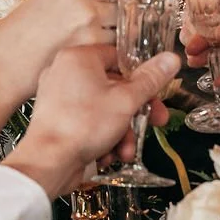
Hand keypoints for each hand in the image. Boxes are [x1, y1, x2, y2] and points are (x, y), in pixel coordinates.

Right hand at [0, 0, 145, 131]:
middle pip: (128, 7)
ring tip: (123, 41)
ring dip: (127, 37)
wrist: (3, 62)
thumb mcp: (47, 0)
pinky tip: (111, 57)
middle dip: (135, 13)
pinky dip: (117, 55)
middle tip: (141, 15)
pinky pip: (114, 53)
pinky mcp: (89, 56)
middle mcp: (85, 7)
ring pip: (124, 33)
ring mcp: (89, 33)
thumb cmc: (20, 32)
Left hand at [5, 44, 181, 192]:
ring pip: (103, 108)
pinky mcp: (57, 118)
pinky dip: (101, 136)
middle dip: (135, 111)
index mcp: (79, 58)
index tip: (156, 92)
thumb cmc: (82, 126)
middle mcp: (65, 72)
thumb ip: (151, 80)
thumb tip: (170, 59)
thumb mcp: (127, 101)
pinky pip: (87, 120)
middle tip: (155, 122)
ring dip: (121, 131)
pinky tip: (108, 154)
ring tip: (125, 150)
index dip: (142, 77)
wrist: (48, 163)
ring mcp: (58, 96)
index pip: (119, 57)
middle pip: (114, 86)